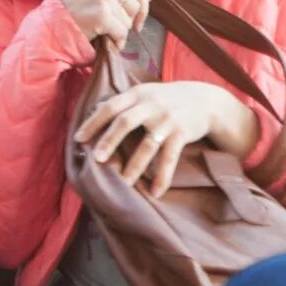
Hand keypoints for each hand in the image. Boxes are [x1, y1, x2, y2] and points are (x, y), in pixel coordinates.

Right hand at [60, 0, 153, 48]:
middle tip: (111, 24)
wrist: (53, 25)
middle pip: (137, 5)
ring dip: (119, 31)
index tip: (135, 18)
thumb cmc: (77, 11)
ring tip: (101, 29)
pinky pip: (122, 32)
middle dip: (128, 20)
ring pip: (129, 21)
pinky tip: (103, 38)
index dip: (142, 7)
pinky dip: (116, 40)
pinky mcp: (101, 13)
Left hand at [74, 81, 253, 196]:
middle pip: (125, 122)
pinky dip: (163, 176)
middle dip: (109, 141)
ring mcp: (167, 120)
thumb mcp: (146, 93)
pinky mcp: (182, 134)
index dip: (93, 122)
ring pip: (147, 145)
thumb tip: (94, 109)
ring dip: (135, 165)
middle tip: (96, 160)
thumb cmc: (167, 99)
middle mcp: (151, 105)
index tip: (78, 139)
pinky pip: (170, 158)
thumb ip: (124, 102)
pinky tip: (156, 192)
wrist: (206, 100)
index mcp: (137, 95)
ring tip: (124, 183)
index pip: (110, 107)